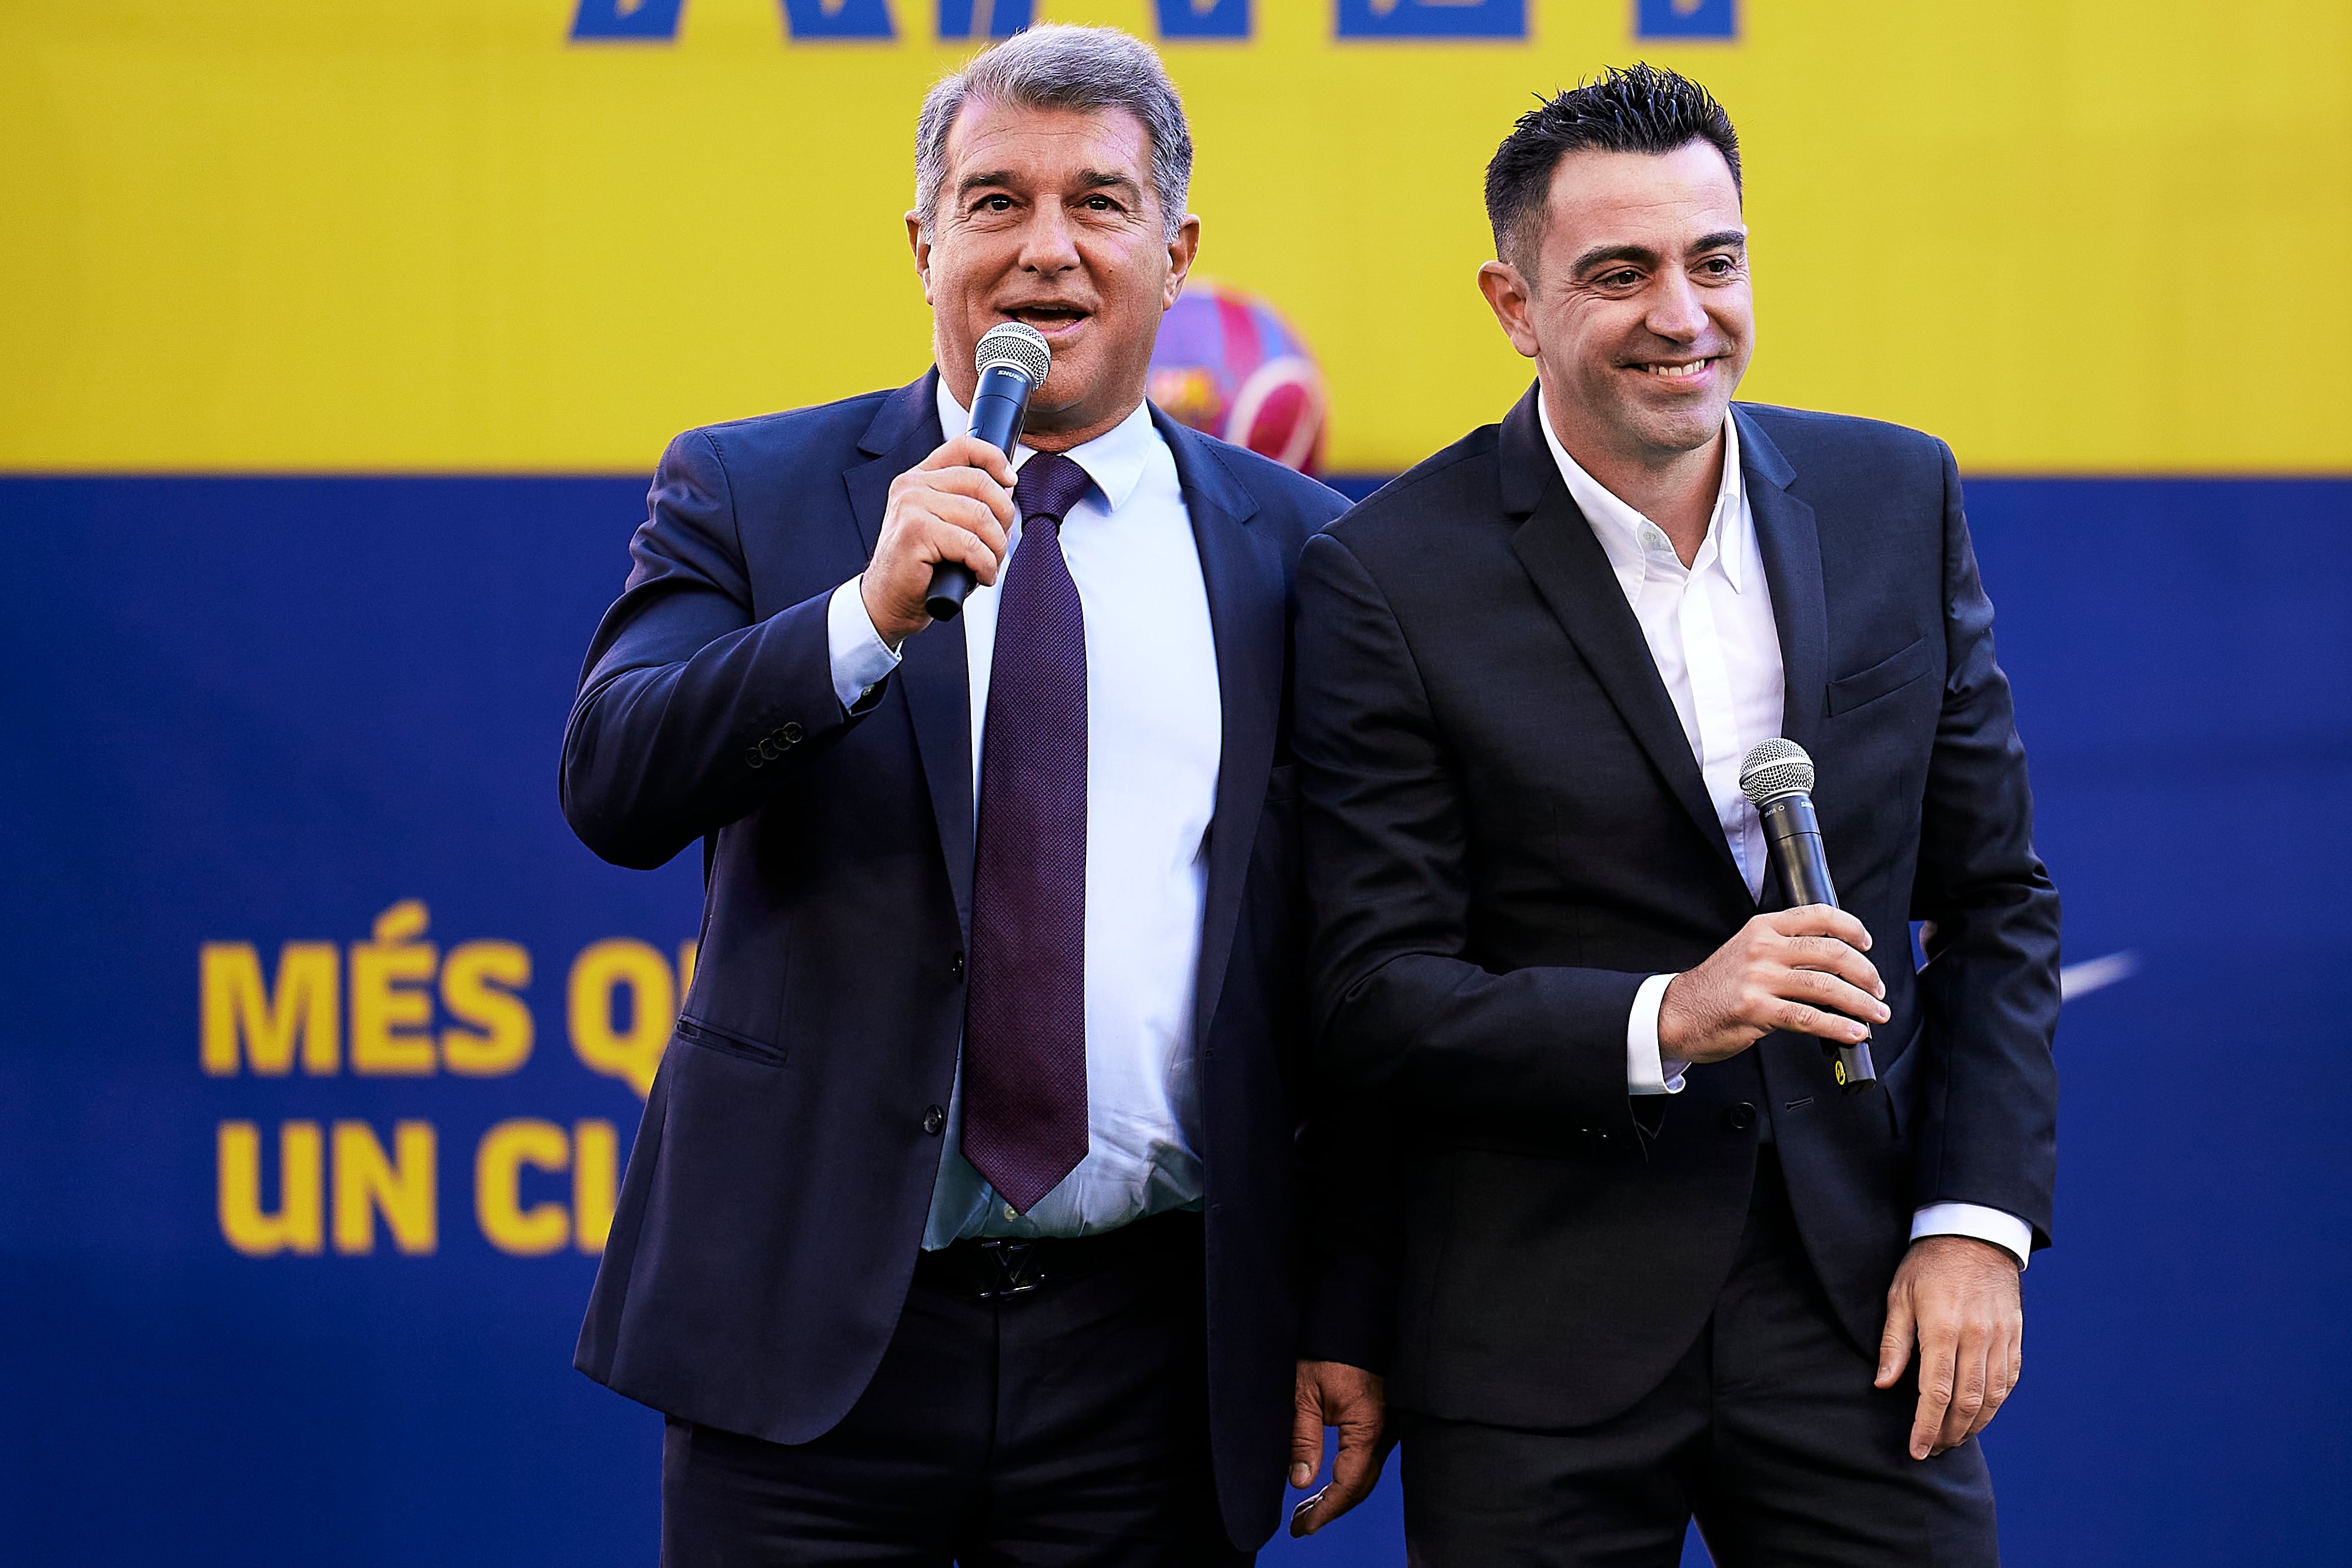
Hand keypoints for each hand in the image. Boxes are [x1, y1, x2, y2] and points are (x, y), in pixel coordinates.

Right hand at [859, 434, 1016, 646]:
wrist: (887, 602)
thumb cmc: (921, 570)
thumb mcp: (949, 527)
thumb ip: (971, 503)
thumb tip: (1007, 486)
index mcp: (920, 479)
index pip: (963, 447)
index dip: (995, 459)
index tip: (1011, 481)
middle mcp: (912, 486)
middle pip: (980, 482)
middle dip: (1003, 517)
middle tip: (1000, 545)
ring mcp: (911, 506)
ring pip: (980, 516)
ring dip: (996, 548)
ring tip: (989, 565)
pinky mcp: (915, 532)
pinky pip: (970, 544)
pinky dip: (985, 565)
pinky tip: (980, 576)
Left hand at [1288, 1359, 1390, 1536]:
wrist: (1353, 1322)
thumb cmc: (1327, 1350)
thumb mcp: (1303, 1393)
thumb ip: (1303, 1439)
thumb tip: (1301, 1483)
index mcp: (1368, 1426)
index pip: (1349, 1483)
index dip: (1327, 1510)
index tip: (1305, 1527)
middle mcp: (1385, 1433)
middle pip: (1360, 1487)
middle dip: (1330, 1510)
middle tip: (1301, 1526)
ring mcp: (1388, 1430)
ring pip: (1364, 1477)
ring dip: (1337, 1498)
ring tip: (1306, 1513)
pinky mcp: (1383, 1424)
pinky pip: (1367, 1462)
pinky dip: (1346, 1480)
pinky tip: (1326, 1487)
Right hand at [1656, 906, 1888, 1064]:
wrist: (1676, 1013)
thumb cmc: (1716, 987)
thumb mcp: (1748, 952)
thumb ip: (1786, 952)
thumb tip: (1835, 969)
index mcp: (1763, 928)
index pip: (1818, 915)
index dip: (1851, 928)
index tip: (1867, 945)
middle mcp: (1763, 948)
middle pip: (1831, 952)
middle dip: (1865, 973)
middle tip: (1877, 990)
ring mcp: (1759, 978)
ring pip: (1825, 986)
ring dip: (1860, 1003)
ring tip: (1875, 1014)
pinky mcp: (1756, 1010)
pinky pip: (1808, 1018)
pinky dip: (1838, 1027)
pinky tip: (1853, 1032)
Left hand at [1877, 1234, 2023, 1458]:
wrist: (1975, 1234)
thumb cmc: (1928, 1264)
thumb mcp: (1900, 1296)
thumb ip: (1894, 1343)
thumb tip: (1884, 1385)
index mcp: (1943, 1328)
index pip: (1935, 1392)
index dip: (1926, 1427)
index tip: (1917, 1450)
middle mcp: (1977, 1337)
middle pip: (1967, 1402)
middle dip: (1950, 1433)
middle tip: (1934, 1449)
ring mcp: (2001, 1338)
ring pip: (1992, 1397)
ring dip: (1973, 1425)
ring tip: (1954, 1438)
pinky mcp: (2015, 1336)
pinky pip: (2008, 1380)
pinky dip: (1995, 1403)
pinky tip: (1979, 1413)